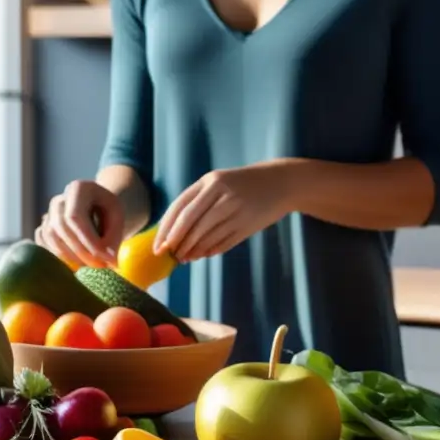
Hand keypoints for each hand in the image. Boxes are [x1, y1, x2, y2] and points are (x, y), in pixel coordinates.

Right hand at [35, 180, 123, 267]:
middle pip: (61, 228)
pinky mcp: (44, 228)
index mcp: (78, 189)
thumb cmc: (109, 211)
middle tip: (99, 267)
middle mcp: (59, 200)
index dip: (89, 241)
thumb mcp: (118, 218)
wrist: (98, 208)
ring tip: (90, 267)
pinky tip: (75, 264)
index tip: (106, 259)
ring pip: (50, 237)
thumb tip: (109, 261)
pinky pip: (43, 243)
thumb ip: (114, 237)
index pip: (75, 218)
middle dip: (80, 252)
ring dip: (68, 257)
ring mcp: (48, 213)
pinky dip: (56, 256)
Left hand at [152, 164, 289, 261]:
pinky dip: (210, 251)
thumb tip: (173, 231)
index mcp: (210, 181)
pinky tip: (203, 255)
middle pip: (190, 221)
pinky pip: (223, 242)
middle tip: (170, 255)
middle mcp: (221, 193)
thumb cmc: (243, 185)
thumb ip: (198, 202)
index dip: (166, 229)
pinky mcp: (247, 224)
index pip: (179, 207)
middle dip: (177, 241)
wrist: (281, 183)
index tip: (158, 246)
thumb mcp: (219, 183)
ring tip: (185, 258)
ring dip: (192, 250)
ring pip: (205, 234)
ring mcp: (235, 209)